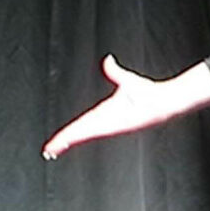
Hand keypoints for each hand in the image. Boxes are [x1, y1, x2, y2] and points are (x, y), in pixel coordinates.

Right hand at [42, 56, 209, 159]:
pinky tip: (73, 138)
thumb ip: (114, 71)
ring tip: (53, 148)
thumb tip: (108, 60)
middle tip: (48, 150)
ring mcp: (110, 124)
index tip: (55, 141)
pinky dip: (83, 133)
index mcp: (104, 112)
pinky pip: (95, 129)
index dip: (67, 132)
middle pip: (78, 131)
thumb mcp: (125, 79)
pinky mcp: (116, 125)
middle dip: (62, 140)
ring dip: (68, 140)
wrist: (162, 100)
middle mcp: (105, 121)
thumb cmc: (148, 94)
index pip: (81, 123)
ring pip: (84, 133)